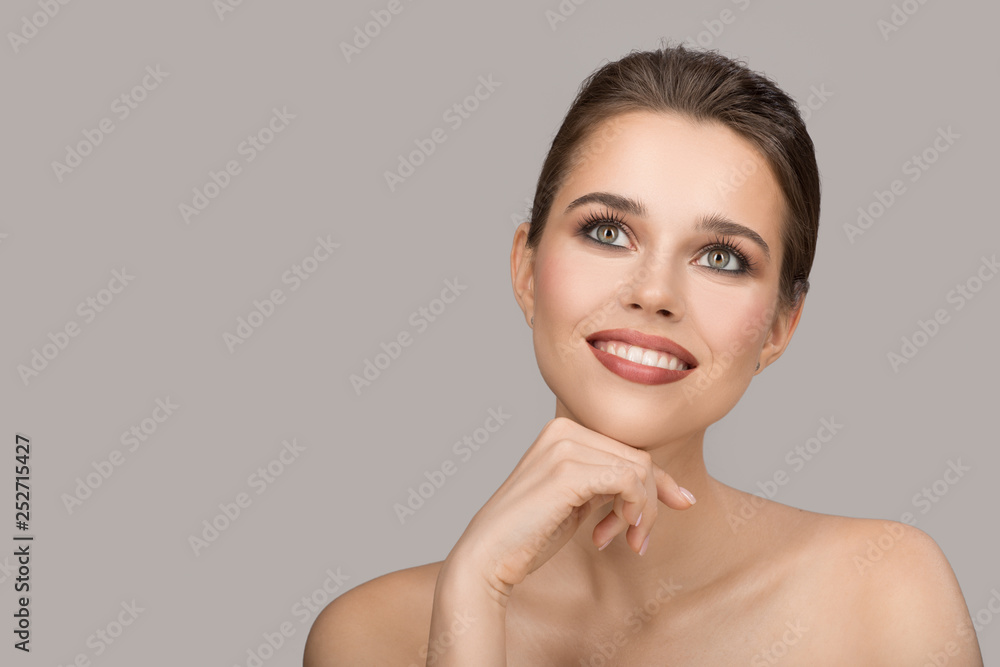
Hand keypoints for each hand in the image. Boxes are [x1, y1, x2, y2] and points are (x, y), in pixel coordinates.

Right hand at [443, 417, 695, 601]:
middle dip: (649, 504)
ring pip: (640, 470)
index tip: (674, 508)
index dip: (657, 484)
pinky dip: (636, 509)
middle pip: (639, 460)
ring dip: (643, 512)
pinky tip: (620, 534)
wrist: (488, 555)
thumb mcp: (580, 500)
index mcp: (563, 432)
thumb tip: (673, 490)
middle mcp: (563, 431)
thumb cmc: (531, 533)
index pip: (629, 451)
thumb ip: (612, 484)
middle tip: (636, 541)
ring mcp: (564, 448)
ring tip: (627, 542)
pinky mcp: (567, 472)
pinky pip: (629, 481)